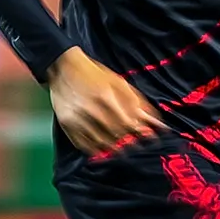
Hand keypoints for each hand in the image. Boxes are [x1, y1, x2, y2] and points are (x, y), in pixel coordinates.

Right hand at [47, 48, 162, 155]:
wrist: (64, 68)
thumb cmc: (94, 75)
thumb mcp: (118, 82)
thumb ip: (136, 102)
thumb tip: (155, 121)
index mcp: (105, 96)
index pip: (126, 123)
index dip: (138, 132)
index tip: (146, 137)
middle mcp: (90, 108)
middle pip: (114, 134)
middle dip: (127, 141)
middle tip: (134, 145)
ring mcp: (76, 118)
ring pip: (99, 142)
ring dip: (113, 148)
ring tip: (120, 149)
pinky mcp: (66, 124)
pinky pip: (82, 144)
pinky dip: (94, 150)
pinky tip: (102, 150)